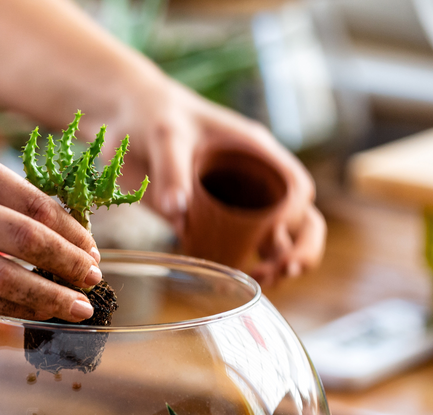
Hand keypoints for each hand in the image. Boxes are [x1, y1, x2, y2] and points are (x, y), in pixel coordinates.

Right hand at [0, 143, 101, 321]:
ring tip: (75, 307)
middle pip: (26, 241)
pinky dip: (8, 309)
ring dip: (47, 297)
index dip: (71, 231)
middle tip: (94, 280)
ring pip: (2, 279)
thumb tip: (58, 226)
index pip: (34, 204)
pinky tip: (31, 313)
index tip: (91, 249)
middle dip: (69, 265)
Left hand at [102, 80, 325, 286]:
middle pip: (301, 218)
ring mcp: (237, 201)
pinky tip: (234, 276)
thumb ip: (172, 171)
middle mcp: (254, 179)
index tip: (270, 233)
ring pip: (276, 238)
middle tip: (284, 270)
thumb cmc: (156, 116)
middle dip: (302, 247)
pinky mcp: (213, 220)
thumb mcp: (166, 136)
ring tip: (263, 280)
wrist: (129, 118)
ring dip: (279, 262)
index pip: (295, 186)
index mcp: (255, 152)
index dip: (293, 213)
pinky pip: (238, 246)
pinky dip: (244, 264)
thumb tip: (177, 213)